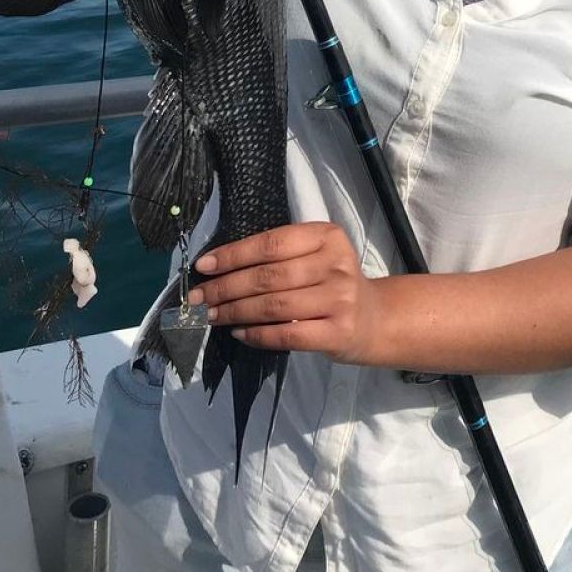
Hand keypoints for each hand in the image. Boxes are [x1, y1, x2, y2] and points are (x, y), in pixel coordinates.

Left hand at [188, 223, 383, 363]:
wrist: (372, 317)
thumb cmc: (332, 281)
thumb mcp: (315, 255)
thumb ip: (280, 256)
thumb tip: (220, 266)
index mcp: (327, 236)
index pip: (271, 243)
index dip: (233, 255)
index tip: (203, 266)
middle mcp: (336, 264)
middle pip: (269, 277)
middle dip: (226, 287)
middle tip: (198, 297)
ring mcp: (339, 299)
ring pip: (274, 306)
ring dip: (235, 312)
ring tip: (212, 315)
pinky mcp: (338, 332)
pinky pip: (287, 335)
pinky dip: (257, 335)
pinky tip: (239, 332)